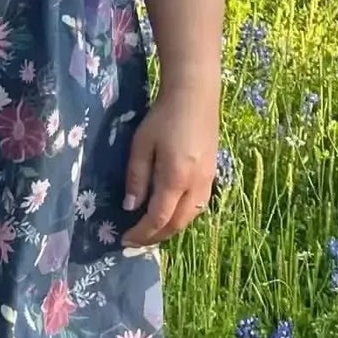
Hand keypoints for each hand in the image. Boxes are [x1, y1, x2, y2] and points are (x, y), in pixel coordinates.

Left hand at [120, 80, 219, 247]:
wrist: (195, 96)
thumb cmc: (163, 117)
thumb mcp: (141, 146)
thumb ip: (136, 178)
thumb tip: (130, 207)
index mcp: (176, 178)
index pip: (158, 218)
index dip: (142, 233)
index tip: (125, 240)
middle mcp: (196, 185)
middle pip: (177, 224)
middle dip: (156, 237)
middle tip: (136, 241)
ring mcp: (208, 181)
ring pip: (190, 217)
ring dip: (170, 229)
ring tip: (151, 232)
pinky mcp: (212, 174)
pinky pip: (198, 206)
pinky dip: (182, 217)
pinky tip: (170, 213)